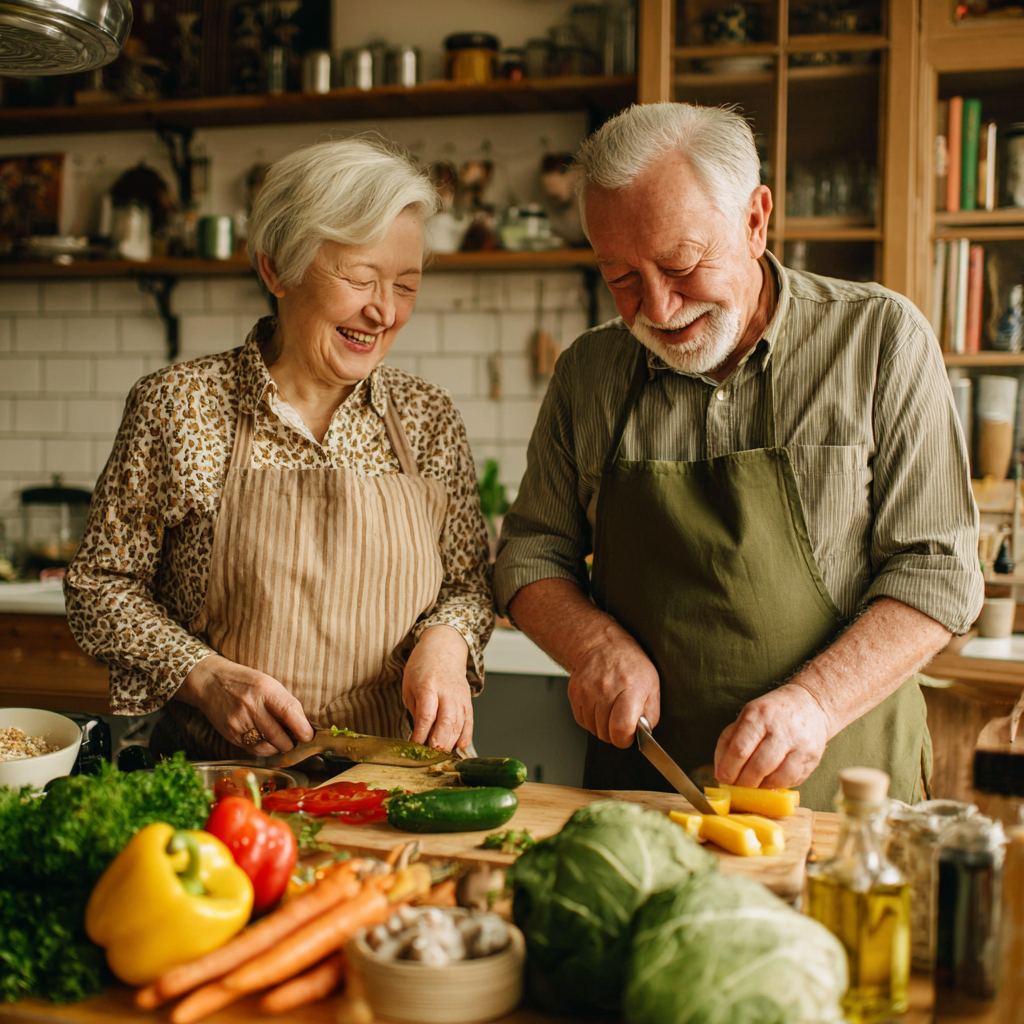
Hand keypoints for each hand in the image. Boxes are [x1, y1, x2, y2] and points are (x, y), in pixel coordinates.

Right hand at [177, 654, 313, 757]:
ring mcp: (238, 722)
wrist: (210, 682)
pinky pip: (252, 749)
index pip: (289, 711)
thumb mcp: (267, 683)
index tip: (308, 735)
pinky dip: (263, 749)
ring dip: (278, 748)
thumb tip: (302, 725)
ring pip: (266, 746)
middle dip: (291, 742)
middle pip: (278, 735)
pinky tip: (266, 742)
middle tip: (295, 740)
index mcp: (265, 689)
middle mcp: (251, 706)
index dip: (302, 727)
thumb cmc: (244, 682)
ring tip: (281, 742)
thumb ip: (283, 702)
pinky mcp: (230, 734)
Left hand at [403, 625, 473, 750]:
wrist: (444, 648)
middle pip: (447, 721)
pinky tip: (460, 747)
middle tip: (429, 754)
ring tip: (440, 755)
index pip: (427, 714)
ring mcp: (460, 696)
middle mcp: (447, 692)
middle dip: (438, 742)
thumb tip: (419, 735)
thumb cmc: (422, 667)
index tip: (415, 745)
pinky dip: (466, 736)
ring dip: (450, 742)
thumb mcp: (409, 686)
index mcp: (428, 685)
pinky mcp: (468, 700)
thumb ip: (416, 710)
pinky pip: (469, 721)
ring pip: (459, 724)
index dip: (422, 733)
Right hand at [567, 633, 659, 747]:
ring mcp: (587, 692)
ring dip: (602, 727)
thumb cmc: (630, 665)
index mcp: (630, 688)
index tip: (628, 735)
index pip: (621, 728)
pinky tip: (599, 706)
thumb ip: (651, 714)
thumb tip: (644, 734)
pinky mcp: (574, 694)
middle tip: (621, 720)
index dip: (625, 739)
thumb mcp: (652, 685)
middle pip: (606, 734)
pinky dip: (591, 720)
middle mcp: (606, 689)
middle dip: (615, 734)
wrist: (602, 644)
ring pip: (593, 729)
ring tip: (610, 709)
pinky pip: (582, 721)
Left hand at [713, 683, 830, 788]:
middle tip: (736, 787)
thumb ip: (729, 740)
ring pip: (776, 778)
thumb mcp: (746, 716)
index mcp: (759, 716)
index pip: (740, 748)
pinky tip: (768, 782)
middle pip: (758, 766)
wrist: (811, 704)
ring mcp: (799, 745)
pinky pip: (791, 781)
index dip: (729, 769)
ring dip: (760, 788)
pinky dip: (776, 786)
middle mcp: (781, 729)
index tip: (723, 779)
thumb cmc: (771, 713)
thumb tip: (720, 770)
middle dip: (743, 782)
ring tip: (751, 786)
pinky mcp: (812, 758)